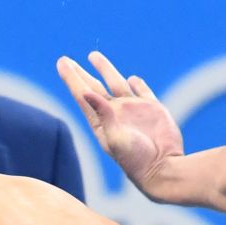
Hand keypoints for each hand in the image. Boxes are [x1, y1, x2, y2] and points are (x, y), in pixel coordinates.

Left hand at [56, 51, 184, 198]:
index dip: (71, 78)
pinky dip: (136, 83)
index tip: (62, 62)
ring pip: (116, 83)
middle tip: (65, 60)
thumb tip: (86, 93)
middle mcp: (115, 114)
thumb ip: (103, 113)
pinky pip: (142, 91)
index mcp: (102, 122)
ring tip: (93, 56)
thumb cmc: (136, 159)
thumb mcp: (115, 137)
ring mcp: (133, 110)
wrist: (163, 168)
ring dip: (105, 70)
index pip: (82, 95)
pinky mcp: (153, 109)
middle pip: (93, 87)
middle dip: (80, 73)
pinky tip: (131, 78)